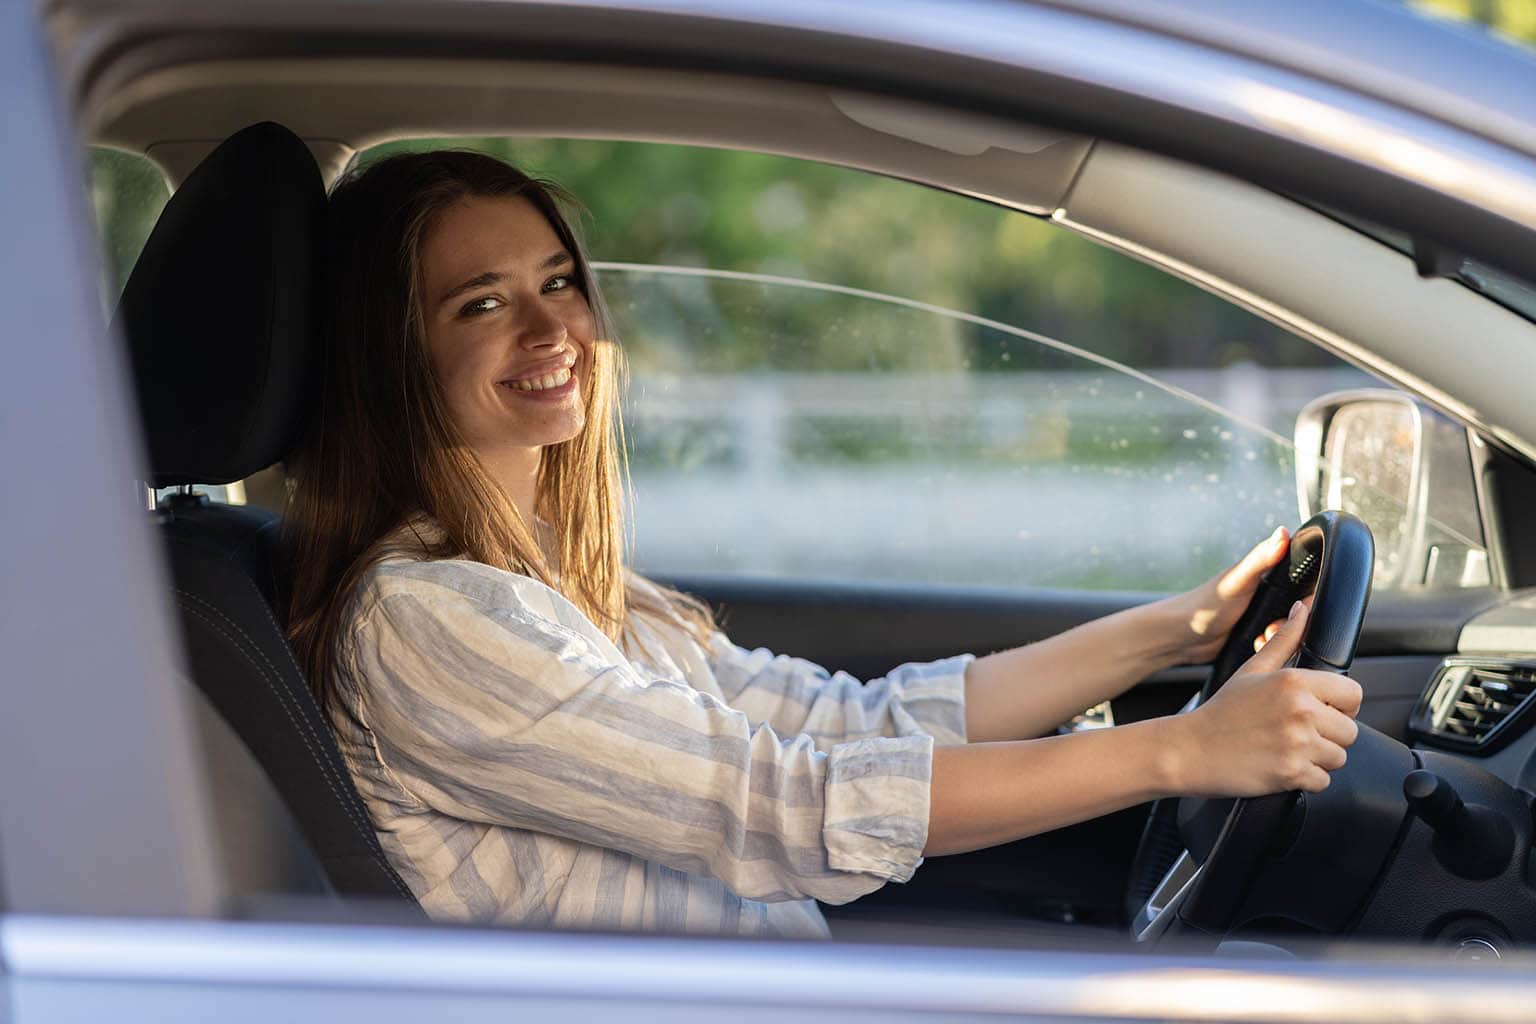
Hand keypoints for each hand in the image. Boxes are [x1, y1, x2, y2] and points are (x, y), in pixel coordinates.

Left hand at [1161, 526, 1291, 664]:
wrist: (1182, 637)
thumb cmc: (1205, 603)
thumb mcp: (1238, 580)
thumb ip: (1261, 558)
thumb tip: (1282, 532)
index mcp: (1266, 574)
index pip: (1304, 579)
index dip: (1309, 593)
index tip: (1303, 606)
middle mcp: (1267, 593)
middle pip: (1300, 608)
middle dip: (1295, 621)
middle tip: (1273, 627)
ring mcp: (1262, 615)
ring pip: (1291, 628)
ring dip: (1282, 636)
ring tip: (1263, 637)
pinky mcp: (1256, 635)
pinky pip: (1277, 644)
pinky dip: (1272, 647)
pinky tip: (1258, 645)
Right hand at [1167, 601, 1362, 796]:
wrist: (1189, 750)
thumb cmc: (1222, 711)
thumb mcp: (1252, 670)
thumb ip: (1284, 640)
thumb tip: (1302, 609)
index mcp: (1294, 682)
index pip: (1353, 694)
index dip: (1339, 705)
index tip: (1319, 710)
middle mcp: (1300, 711)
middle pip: (1350, 730)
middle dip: (1328, 735)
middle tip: (1294, 733)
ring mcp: (1296, 744)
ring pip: (1338, 757)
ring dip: (1318, 758)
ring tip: (1285, 749)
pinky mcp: (1291, 773)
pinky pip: (1323, 782)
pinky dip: (1305, 779)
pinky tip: (1280, 766)